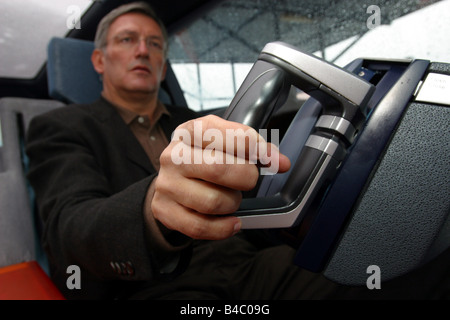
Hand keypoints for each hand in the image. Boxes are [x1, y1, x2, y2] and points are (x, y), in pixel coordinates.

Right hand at [151, 115, 290, 239]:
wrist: (170, 179)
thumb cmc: (202, 158)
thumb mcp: (223, 142)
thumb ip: (254, 148)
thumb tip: (281, 163)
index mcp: (191, 131)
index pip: (232, 136)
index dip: (258, 150)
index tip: (272, 161)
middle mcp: (174, 155)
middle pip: (220, 169)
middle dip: (246, 179)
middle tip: (248, 180)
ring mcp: (167, 184)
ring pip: (212, 202)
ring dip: (233, 204)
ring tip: (231, 198)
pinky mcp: (164, 210)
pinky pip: (199, 227)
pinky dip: (223, 228)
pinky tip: (230, 221)